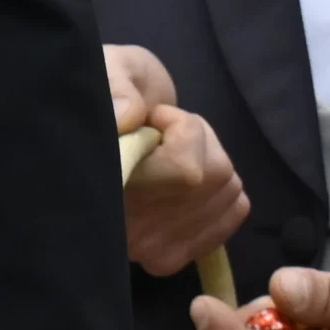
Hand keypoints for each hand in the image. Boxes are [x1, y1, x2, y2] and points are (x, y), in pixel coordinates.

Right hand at [105, 46, 247, 274]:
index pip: (186, 172)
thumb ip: (116, 89)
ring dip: (211, 160)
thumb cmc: (103, 93)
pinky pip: (233, 213)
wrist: (96, 130)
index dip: (182, 131)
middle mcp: (122, 233)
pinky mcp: (168, 258)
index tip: (151, 117)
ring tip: (171, 154)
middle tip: (161, 136)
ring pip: (226, 192)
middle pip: (210, 180)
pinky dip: (224, 187)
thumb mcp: (105, 72)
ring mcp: (147, 250)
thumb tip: (128, 119)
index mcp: (101, 186)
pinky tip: (188, 181)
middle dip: (199, 142)